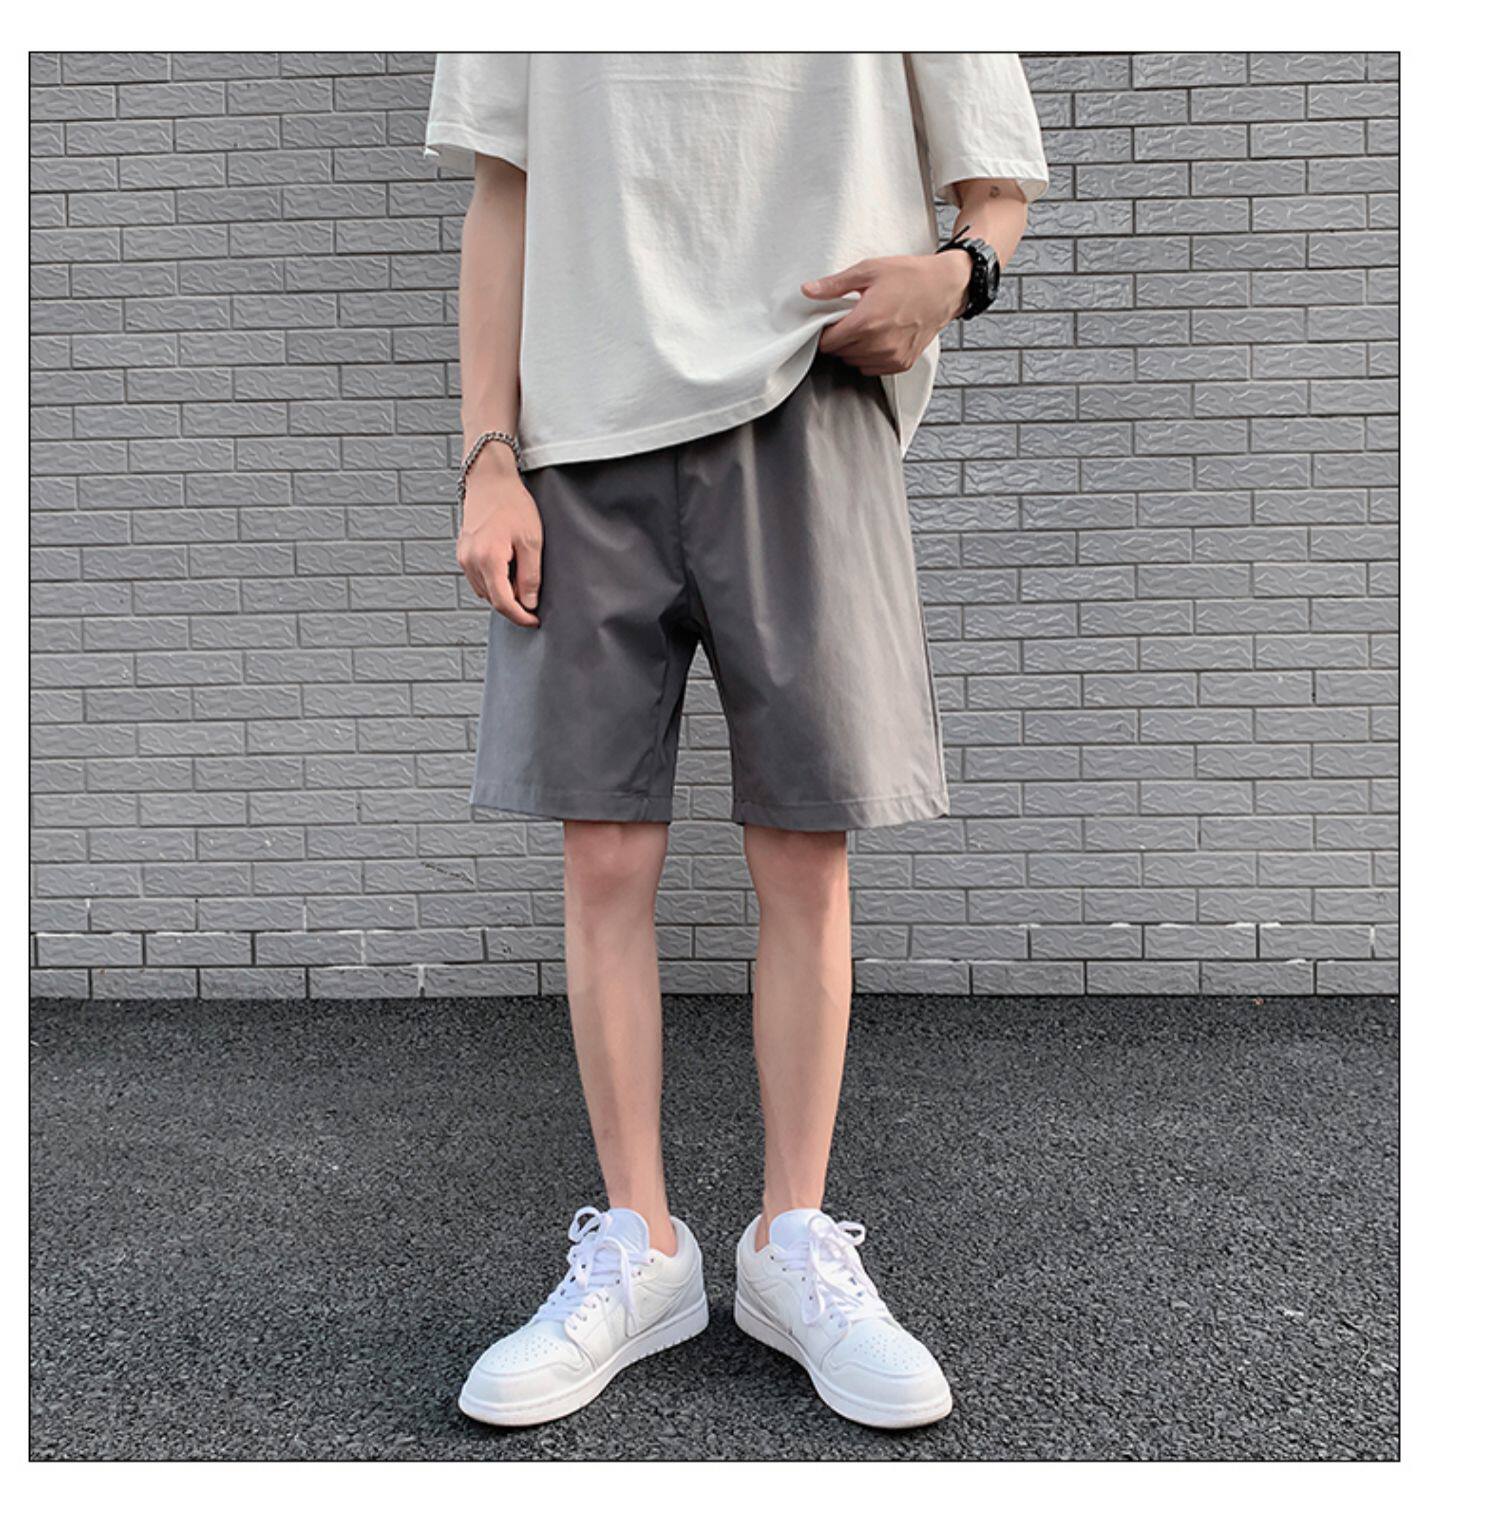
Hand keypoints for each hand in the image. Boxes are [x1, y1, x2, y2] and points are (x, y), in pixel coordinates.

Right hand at [455, 447, 542, 627]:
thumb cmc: (512, 504)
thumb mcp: (531, 541)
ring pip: (484, 590)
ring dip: (502, 593)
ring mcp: (463, 557)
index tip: (534, 620)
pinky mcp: (462, 552)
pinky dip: (493, 581)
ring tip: (521, 580)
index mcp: (488, 559)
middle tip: (533, 602)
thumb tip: (529, 603)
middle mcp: (470, 561)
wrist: (489, 479)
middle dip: (513, 606)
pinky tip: (507, 569)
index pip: (503, 602)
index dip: (520, 616)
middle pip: (492, 599)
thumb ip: (530, 576)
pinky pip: (478, 578)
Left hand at [802, 252, 969, 374]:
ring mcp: (891, 357)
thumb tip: (808, 290)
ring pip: (854, 362)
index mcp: (866, 321)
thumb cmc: (909, 276)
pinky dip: (869, 357)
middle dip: (840, 338)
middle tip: (850, 320)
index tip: (830, 322)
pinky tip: (878, 338)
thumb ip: (835, 285)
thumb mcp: (869, 270)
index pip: (828, 342)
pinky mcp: (902, 363)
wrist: (944, 288)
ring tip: (866, 328)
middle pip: (840, 353)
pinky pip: (872, 369)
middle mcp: (878, 344)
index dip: (824, 332)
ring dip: (853, 349)